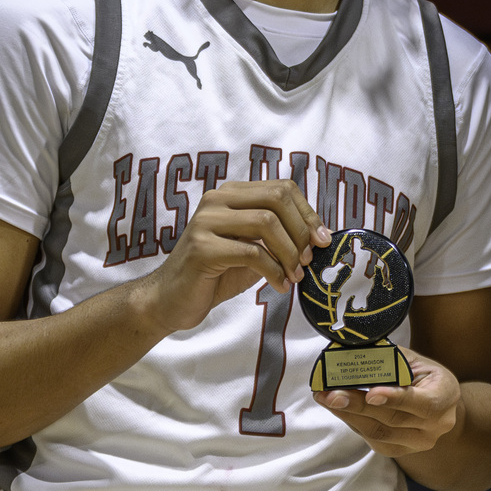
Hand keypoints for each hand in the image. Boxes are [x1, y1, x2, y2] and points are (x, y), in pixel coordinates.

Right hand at [139, 181, 330, 332]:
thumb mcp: (252, 249)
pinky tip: (279, 285)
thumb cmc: (214, 275)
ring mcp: (206, 222)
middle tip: (309, 259)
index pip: (282, 189)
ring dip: (289, 252)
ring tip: (295, 275)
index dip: (308, 213)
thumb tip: (317, 236)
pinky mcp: (202, 248)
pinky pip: (251, 252)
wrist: (168, 301)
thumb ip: (277, 236)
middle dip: (300, 230)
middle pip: (276, 199)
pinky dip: (273, 270)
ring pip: (266, 222)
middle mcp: (217, 200)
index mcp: (231, 194)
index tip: (322, 240)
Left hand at [316, 349, 461, 456]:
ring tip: (325, 398)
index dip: (395, 398)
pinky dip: (353, 422)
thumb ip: (392, 358)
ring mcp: (417, 443)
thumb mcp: (418, 361)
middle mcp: (435, 426)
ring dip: (348, 415)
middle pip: (392, 418)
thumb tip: (357, 348)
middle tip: (331, 393)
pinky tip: (338, 408)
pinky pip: (372, 438)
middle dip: (357, 405)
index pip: (420, 401)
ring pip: (378, 432)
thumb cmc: (427, 378)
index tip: (371, 394)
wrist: (441, 407)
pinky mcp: (399, 451)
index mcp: (444, 397)